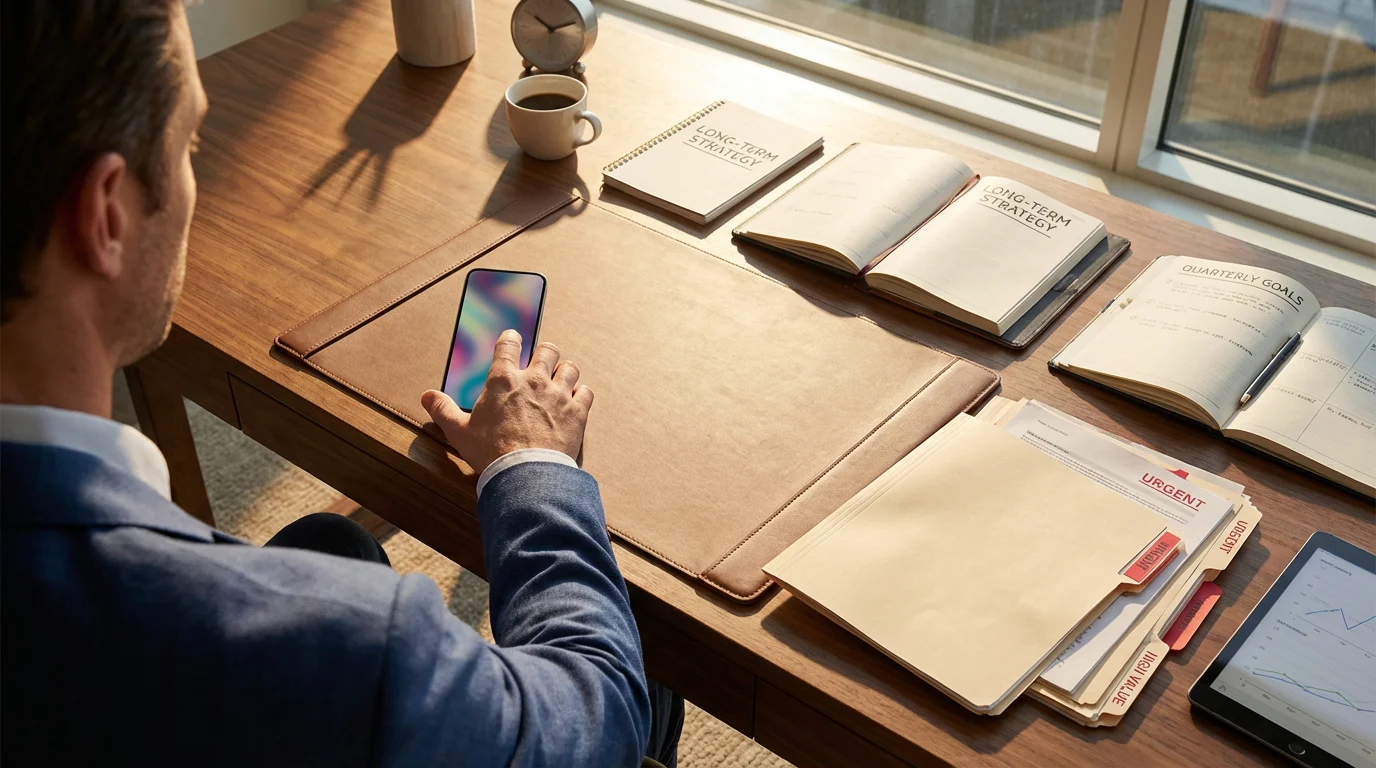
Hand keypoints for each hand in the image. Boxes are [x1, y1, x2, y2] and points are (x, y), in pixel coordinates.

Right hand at [422, 329, 592, 476]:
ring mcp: (558, 394)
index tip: (513, 338)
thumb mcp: (460, 432)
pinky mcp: (577, 412)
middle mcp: (533, 380)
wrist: (526, 474)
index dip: (511, 339)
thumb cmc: (491, 452)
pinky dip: (582, 394)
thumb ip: (443, 410)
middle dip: (545, 352)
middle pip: (547, 350)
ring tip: (561, 378)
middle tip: (543, 359)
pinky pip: (586, 392)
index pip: (508, 345)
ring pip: (570, 368)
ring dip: (565, 371)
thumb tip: (427, 396)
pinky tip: (577, 400)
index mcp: (503, 380)